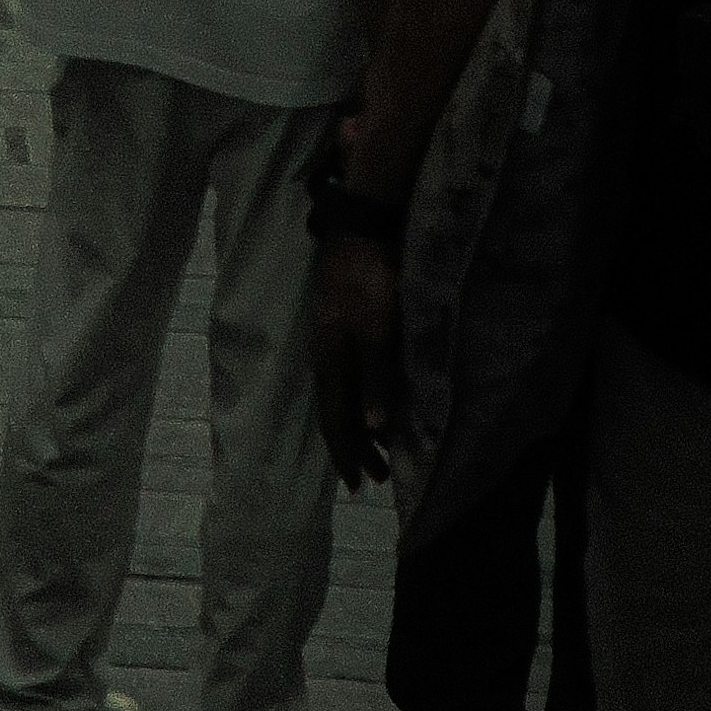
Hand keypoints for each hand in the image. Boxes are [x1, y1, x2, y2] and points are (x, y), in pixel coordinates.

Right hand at [310, 219, 402, 491]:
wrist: (363, 225)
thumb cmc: (372, 278)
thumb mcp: (377, 328)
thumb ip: (375, 376)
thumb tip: (372, 428)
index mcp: (329, 358)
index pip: (335, 418)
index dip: (347, 453)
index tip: (359, 485)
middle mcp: (326, 354)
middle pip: (337, 410)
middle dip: (356, 446)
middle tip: (378, 477)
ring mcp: (334, 337)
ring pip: (344, 394)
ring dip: (362, 424)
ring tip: (383, 448)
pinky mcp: (346, 323)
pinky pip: (351, 376)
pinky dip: (364, 399)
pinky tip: (378, 402)